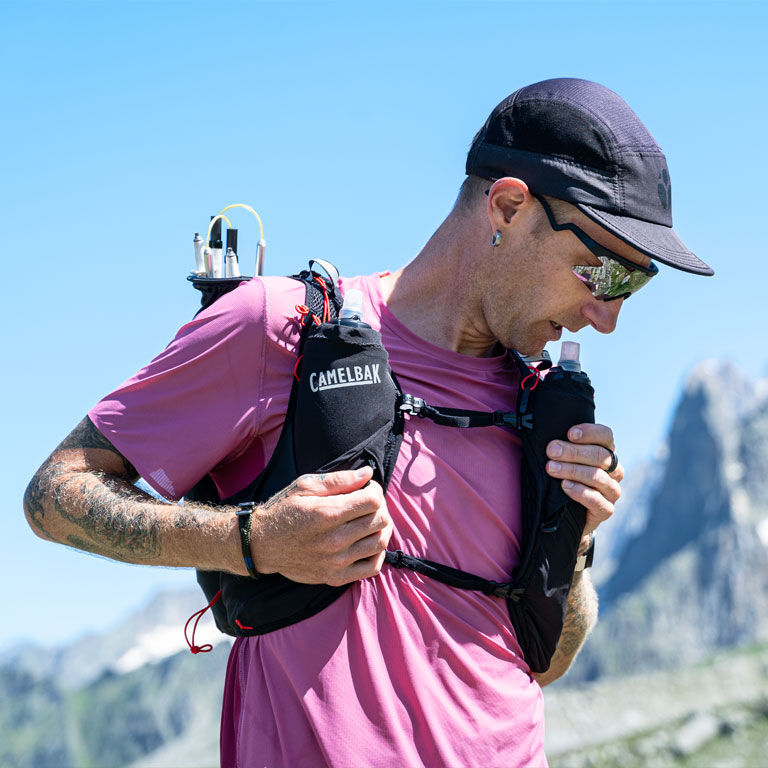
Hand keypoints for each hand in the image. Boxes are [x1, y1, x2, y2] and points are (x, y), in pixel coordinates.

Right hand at [250, 465, 392, 586]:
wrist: (261, 544)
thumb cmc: (284, 510)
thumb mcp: (306, 486)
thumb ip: (339, 479)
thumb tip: (368, 474)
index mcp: (327, 514)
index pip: (373, 501)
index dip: (374, 490)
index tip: (366, 488)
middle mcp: (334, 540)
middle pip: (380, 520)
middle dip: (379, 507)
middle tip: (368, 503)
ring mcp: (336, 562)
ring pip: (380, 543)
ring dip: (381, 529)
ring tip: (369, 521)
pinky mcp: (335, 577)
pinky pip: (372, 568)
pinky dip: (377, 554)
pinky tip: (367, 543)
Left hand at [545, 423, 623, 534]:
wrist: (565, 514)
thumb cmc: (562, 479)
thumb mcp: (563, 460)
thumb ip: (561, 448)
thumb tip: (549, 440)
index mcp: (606, 452)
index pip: (605, 436)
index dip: (589, 432)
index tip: (570, 433)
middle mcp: (613, 470)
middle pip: (600, 455)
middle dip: (573, 452)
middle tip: (551, 451)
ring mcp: (612, 491)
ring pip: (597, 476)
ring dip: (572, 470)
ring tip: (552, 468)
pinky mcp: (606, 510)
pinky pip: (597, 501)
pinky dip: (580, 492)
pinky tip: (565, 486)